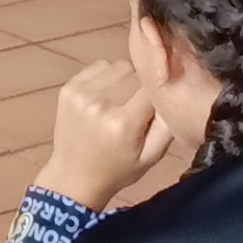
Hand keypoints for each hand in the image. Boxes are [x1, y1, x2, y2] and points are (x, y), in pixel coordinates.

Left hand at [30, 59, 179, 210]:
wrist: (74, 177)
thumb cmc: (119, 169)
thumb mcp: (152, 156)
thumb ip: (168, 125)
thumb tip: (174, 93)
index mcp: (123, 122)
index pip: (152, 86)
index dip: (159, 90)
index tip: (160, 100)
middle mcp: (100, 102)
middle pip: (136, 72)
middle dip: (142, 85)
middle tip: (139, 105)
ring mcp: (81, 93)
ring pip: (119, 66)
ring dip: (125, 78)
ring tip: (122, 100)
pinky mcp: (68, 87)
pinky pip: (99, 66)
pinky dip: (107, 76)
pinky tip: (105, 96)